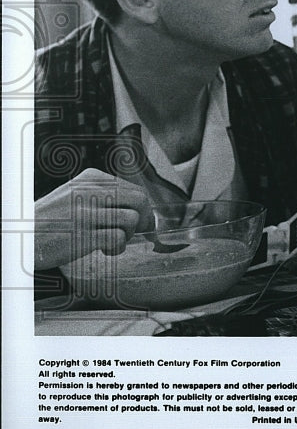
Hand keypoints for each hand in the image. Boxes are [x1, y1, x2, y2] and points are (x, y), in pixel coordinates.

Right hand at [34, 169, 152, 268]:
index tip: (144, 220)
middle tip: (136, 232)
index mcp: (91, 179)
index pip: (134, 189)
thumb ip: (105, 196)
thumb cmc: (52, 219)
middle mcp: (90, 192)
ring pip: (131, 219)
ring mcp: (86, 212)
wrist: (21, 236)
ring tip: (112, 241)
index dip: (143, 208)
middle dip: (144, 219)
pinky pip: (118, 238)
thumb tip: (141, 208)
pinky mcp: (83, 234)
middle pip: (139, 201)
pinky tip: (106, 250)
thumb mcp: (76, 195)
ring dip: (128, 235)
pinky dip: (118, 247)